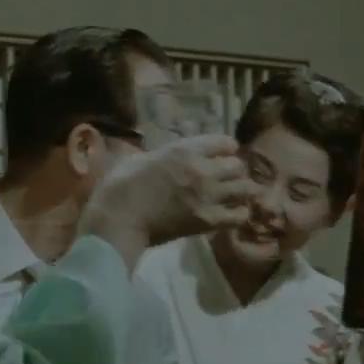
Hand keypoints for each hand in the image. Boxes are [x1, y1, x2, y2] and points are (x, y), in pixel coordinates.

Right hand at [80, 135, 256, 268]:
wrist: (118, 220)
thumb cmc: (120, 186)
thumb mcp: (139, 158)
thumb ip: (160, 155)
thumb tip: (165, 157)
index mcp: (185, 150)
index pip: (225, 143)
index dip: (224, 149)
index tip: (221, 155)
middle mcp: (203, 170)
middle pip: (238, 166)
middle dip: (234, 171)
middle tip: (227, 178)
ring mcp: (209, 196)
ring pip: (245, 189)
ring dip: (241, 191)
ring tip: (234, 196)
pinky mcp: (208, 221)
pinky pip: (239, 216)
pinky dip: (239, 214)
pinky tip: (231, 214)